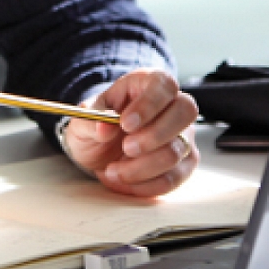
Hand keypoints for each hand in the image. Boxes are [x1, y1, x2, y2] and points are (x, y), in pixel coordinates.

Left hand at [60, 68, 199, 196]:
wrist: (97, 150)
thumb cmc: (96, 126)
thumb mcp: (83, 119)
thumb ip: (91, 122)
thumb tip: (104, 128)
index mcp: (147, 83)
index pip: (163, 85)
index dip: (149, 104)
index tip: (125, 124)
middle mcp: (172, 106)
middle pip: (185, 112)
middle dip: (154, 136)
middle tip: (126, 148)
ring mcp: (183, 134)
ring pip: (178, 150)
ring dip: (143, 166)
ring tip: (113, 171)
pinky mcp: (184, 162)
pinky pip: (175, 176)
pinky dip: (148, 184)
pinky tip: (126, 182)